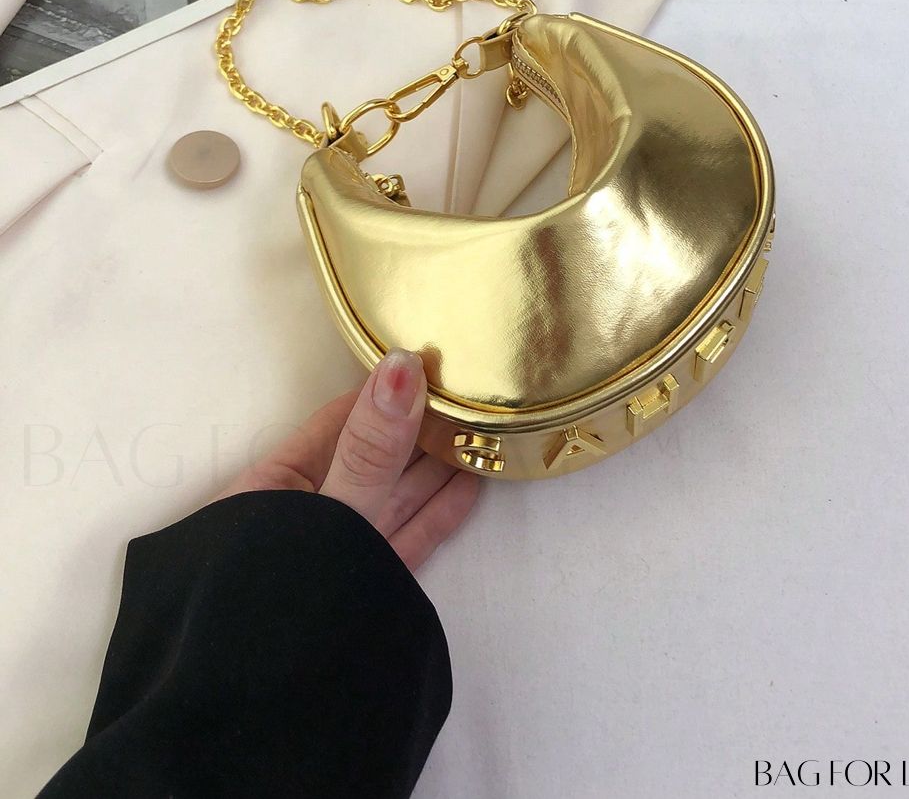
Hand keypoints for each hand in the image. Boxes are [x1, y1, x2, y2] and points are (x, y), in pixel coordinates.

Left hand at [219, 350, 478, 569]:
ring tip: (480, 429)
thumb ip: (369, 447)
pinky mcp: (365, 585)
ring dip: (436, 464)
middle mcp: (304, 515)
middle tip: (469, 391)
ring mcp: (338, 553)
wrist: (265, 712)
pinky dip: (439, 510)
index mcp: (272, 486)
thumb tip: (403, 365)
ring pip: (394, 496)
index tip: (432, 358)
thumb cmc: (282, 593)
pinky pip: (406, 537)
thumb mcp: (331, 510)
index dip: (384, 389)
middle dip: (418, 424)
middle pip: (370, 456)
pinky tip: (470, 483)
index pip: (338, 421)